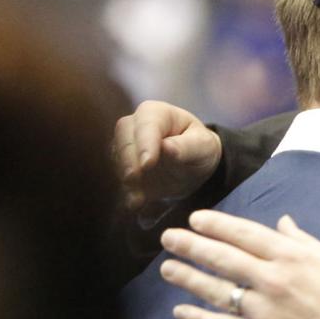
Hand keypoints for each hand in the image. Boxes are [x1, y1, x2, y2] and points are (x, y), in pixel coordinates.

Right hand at [114, 101, 222, 220]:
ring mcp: (124, 147)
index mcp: (156, 113)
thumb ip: (186, 147)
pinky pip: (117, 179)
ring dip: (125, 181)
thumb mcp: (203, 146)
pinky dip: (125, 192)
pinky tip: (134, 205)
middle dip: (128, 161)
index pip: (146, 125)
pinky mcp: (122, 168)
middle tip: (133, 180)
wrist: (194, 165)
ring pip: (116, 161)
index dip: (145, 144)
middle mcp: (134, 126)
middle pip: (123, 140)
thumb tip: (167, 148)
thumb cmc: (200, 148)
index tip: (148, 163)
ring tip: (137, 200)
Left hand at [159, 210, 319, 318]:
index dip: (216, 225)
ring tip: (167, 268)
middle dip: (191, 245)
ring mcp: (263, 310)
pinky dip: (199, 318)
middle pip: (222, 258)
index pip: (244, 234)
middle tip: (168, 238)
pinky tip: (181, 311)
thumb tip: (281, 222)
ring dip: (188, 278)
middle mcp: (272, 279)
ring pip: (216, 290)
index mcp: (291, 256)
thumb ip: (302, 241)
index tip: (194, 219)